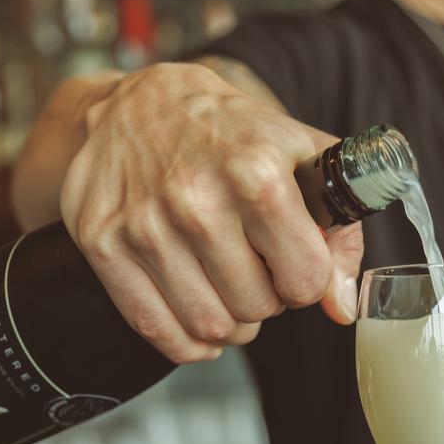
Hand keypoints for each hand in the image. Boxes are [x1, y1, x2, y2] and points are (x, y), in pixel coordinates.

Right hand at [59, 62, 363, 363]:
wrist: (137, 103)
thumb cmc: (229, 133)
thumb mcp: (302, 157)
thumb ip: (340, 233)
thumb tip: (341, 308)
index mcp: (257, 173)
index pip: (305, 281)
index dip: (307, 279)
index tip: (293, 261)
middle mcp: (197, 200)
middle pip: (257, 309)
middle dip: (267, 299)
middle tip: (255, 269)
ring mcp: (144, 224)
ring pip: (210, 327)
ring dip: (229, 321)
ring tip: (226, 286)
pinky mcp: (102, 243)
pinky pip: (156, 329)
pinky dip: (186, 339)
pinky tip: (197, 312)